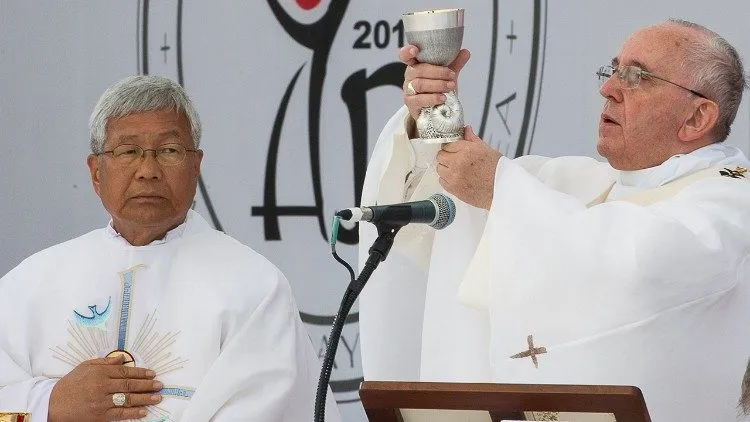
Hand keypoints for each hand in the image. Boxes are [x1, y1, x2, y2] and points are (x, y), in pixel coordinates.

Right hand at [48, 355, 162, 421]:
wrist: (52, 405)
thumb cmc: (70, 384)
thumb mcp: (85, 367)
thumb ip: (105, 362)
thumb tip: (122, 358)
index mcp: (100, 372)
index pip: (125, 372)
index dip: (141, 372)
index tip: (152, 373)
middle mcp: (102, 386)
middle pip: (130, 384)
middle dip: (147, 385)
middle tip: (159, 385)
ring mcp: (102, 402)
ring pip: (128, 399)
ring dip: (145, 398)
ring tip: (157, 397)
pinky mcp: (100, 416)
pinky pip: (120, 414)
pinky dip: (133, 413)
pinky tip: (144, 411)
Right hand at [400, 44, 470, 121]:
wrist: (434, 111)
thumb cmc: (437, 89)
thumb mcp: (447, 75)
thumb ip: (455, 64)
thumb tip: (465, 52)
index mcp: (416, 65)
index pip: (405, 55)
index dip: (408, 51)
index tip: (415, 50)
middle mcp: (410, 76)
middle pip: (419, 70)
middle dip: (438, 72)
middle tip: (452, 75)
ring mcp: (408, 90)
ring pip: (420, 84)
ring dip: (438, 85)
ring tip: (450, 87)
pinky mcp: (410, 103)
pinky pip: (419, 99)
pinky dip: (432, 98)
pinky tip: (443, 98)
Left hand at [436, 126, 501, 209]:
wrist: (502, 189)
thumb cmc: (497, 170)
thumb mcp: (486, 149)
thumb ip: (472, 139)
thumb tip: (465, 130)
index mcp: (467, 151)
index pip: (447, 145)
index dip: (451, 147)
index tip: (454, 150)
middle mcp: (458, 163)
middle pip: (440, 156)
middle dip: (446, 156)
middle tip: (455, 160)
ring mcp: (454, 177)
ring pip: (439, 168)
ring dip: (446, 168)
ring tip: (457, 170)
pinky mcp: (453, 189)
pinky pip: (441, 181)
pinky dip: (447, 179)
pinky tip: (457, 179)